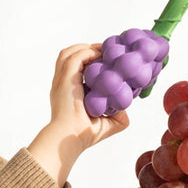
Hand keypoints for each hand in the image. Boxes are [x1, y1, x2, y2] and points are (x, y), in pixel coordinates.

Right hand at [27, 44, 128, 187]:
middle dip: (87, 51)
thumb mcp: (107, 125)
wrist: (70, 138)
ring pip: (69, 53)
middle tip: (106, 52)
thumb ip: (117, 117)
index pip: (74, 69)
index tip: (105, 62)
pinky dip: (88, 53)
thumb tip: (126, 110)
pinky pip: (76, 57)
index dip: (88, 62)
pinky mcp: (65, 79)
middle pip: (69, 56)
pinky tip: (102, 56)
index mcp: (67, 92)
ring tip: (104, 51)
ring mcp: (62, 80)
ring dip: (87, 49)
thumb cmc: (84, 135)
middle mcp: (62, 84)